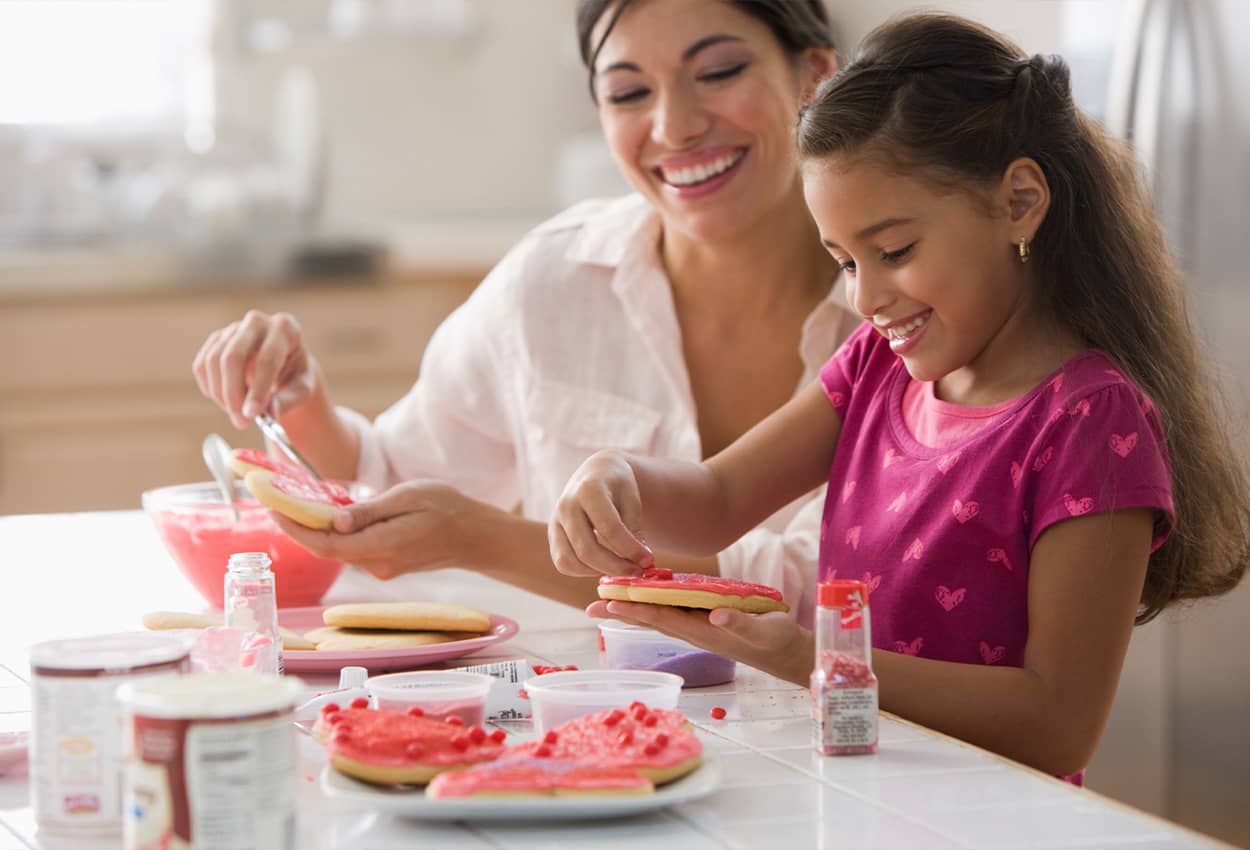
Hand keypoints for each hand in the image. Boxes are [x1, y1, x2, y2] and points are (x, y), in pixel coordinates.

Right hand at [192, 310, 318, 428]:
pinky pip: (201, 365)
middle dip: (233, 394)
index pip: (267, 359)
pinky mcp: (216, 339)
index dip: (258, 389)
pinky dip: (210, 388)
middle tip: (240, 421)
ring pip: (214, 361)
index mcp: (286, 329)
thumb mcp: (302, 389)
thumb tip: (269, 414)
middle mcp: (257, 322)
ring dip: (221, 394)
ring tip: (238, 414)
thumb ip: (287, 401)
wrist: (284, 365)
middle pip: (233, 356)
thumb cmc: (296, 376)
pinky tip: (226, 401)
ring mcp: (233, 328)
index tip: (251, 415)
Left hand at [269, 480, 485, 579]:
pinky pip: (352, 549)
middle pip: (325, 548)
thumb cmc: (449, 509)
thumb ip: (370, 511)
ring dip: (314, 530)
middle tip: (272, 501)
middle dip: (296, 526)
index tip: (271, 508)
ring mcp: (381, 568)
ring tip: (294, 503)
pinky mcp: (385, 565)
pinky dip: (335, 534)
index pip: (325, 544)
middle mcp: (377, 564)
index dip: (294, 528)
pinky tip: (328, 515)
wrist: (477, 537)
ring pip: (337, 549)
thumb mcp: (409, 497)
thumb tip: (333, 520)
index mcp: (382, 546)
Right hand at [549, 450, 653, 577]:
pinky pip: (563, 563)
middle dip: (616, 567)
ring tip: (621, 568)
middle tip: (638, 571)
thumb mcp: (631, 500)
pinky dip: (584, 571)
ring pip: (570, 561)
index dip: (630, 549)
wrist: (596, 473)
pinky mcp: (552, 535)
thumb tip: (641, 562)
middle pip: (587, 549)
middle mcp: (566, 505)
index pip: (609, 527)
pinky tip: (603, 565)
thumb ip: (633, 529)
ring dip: (598, 571)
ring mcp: (555, 521)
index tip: (648, 560)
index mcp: (589, 490)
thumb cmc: (617, 486)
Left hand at [588, 600, 812, 684]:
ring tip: (609, 599)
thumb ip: (740, 623)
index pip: (660, 617)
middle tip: (591, 604)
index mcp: (701, 630)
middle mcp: (694, 629)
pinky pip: (673, 611)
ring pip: (659, 615)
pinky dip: (655, 603)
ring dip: (633, 607)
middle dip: (622, 610)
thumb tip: (715, 614)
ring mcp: (698, 627)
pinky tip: (646, 596)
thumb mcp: (762, 631)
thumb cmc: (775, 640)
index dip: (633, 609)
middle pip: (651, 617)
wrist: (787, 654)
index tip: (607, 602)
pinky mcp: (706, 622)